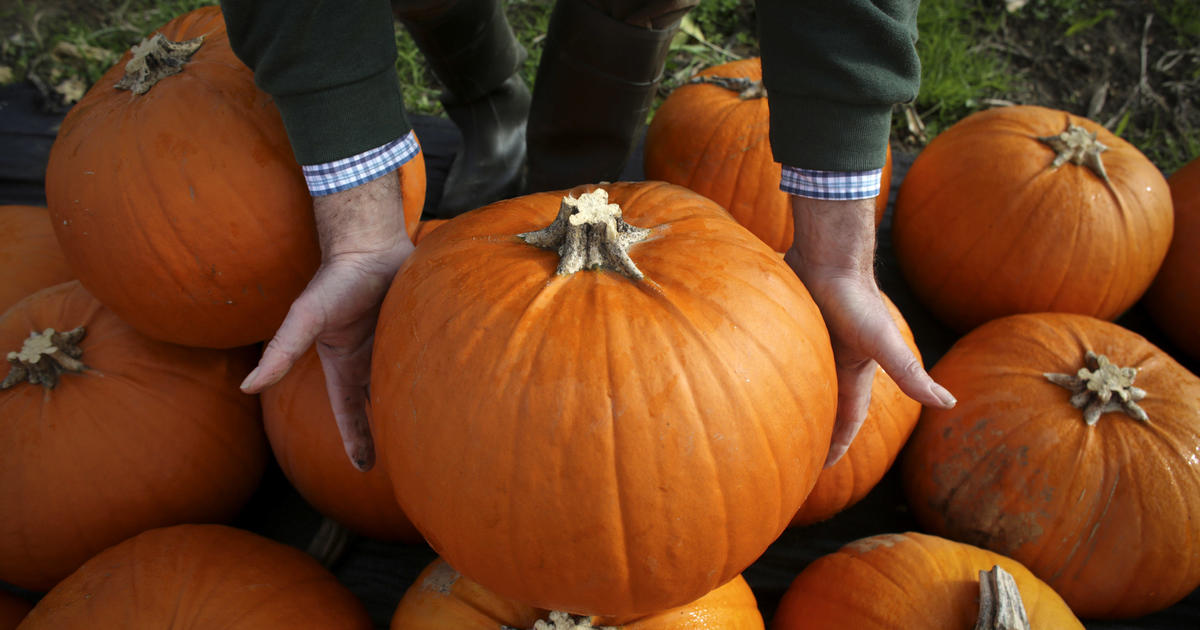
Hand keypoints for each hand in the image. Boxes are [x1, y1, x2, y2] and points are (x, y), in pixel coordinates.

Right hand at [240, 173, 412, 470]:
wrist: (371, 244)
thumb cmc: (335, 280)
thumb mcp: (305, 319)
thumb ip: (281, 352)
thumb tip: (247, 386)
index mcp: (343, 364)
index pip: (348, 412)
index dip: (356, 439)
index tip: (364, 469)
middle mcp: (369, 359)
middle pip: (379, 405)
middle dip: (387, 431)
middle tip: (409, 462)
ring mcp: (394, 345)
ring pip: (404, 385)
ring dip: (414, 406)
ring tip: (433, 435)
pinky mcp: (417, 331)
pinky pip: (427, 361)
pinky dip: (435, 377)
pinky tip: (452, 391)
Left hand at [785, 195, 955, 466]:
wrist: (827, 256)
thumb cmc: (855, 299)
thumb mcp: (882, 342)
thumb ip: (910, 374)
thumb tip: (949, 403)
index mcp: (856, 370)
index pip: (849, 416)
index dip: (840, 441)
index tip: (824, 466)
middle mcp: (834, 359)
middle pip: (823, 402)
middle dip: (814, 427)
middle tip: (794, 455)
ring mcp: (812, 343)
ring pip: (799, 381)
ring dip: (790, 401)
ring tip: (768, 424)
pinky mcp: (791, 326)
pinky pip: (780, 357)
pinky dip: (770, 372)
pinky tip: (749, 380)